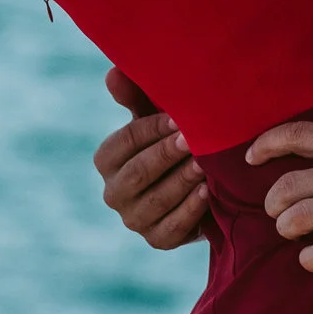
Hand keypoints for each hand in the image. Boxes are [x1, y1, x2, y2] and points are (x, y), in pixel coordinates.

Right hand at [94, 67, 209, 249]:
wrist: (197, 188)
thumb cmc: (171, 144)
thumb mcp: (155, 120)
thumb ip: (135, 97)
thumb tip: (113, 72)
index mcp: (106, 160)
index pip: (125, 141)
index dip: (151, 129)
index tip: (179, 117)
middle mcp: (112, 193)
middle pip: (139, 171)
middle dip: (167, 154)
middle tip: (194, 139)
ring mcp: (133, 221)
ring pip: (157, 200)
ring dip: (182, 180)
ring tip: (205, 163)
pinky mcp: (157, 241)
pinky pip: (173, 227)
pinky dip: (190, 209)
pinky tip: (207, 192)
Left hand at [247, 60, 312, 271]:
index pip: (295, 136)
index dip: (265, 145)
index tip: (250, 156)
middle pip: (288, 185)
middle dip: (273, 199)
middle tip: (274, 207)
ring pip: (300, 219)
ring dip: (287, 227)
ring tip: (289, 231)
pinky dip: (311, 259)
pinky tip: (310, 259)